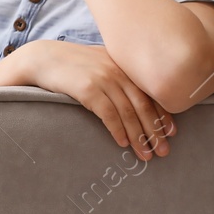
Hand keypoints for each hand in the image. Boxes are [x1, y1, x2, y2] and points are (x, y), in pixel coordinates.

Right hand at [17, 40, 175, 160]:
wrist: (42, 58)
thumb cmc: (71, 64)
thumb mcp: (99, 63)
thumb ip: (117, 74)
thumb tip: (134, 97)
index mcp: (123, 65)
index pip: (150, 92)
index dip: (163, 114)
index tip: (172, 133)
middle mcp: (117, 70)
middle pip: (143, 105)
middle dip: (155, 130)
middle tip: (163, 151)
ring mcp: (102, 78)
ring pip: (128, 112)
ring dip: (139, 136)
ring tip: (145, 154)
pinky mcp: (87, 88)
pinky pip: (108, 113)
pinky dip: (118, 130)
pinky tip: (123, 143)